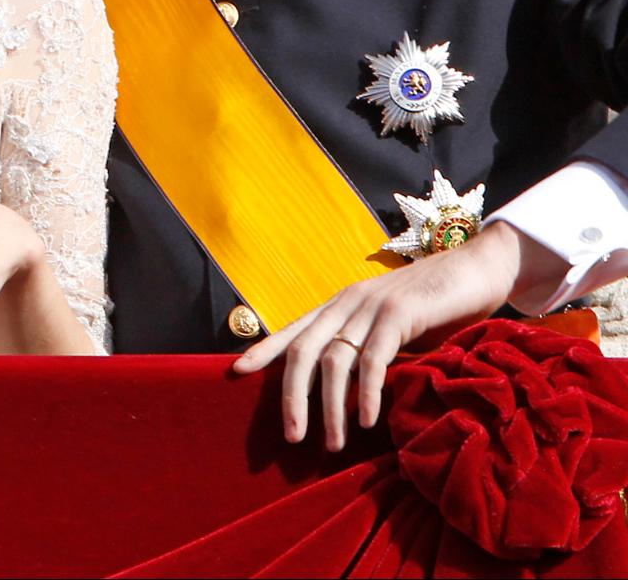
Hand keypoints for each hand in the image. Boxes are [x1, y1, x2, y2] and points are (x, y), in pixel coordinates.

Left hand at [232, 222, 568, 451]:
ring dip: (331, 408)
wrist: (477, 268)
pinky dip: (365, 391)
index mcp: (340, 306)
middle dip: (292, 397)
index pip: (293, 330)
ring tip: (332, 445)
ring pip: (333, 360)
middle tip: (292, 438)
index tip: (237, 372)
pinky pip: (373, 357)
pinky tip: (366, 421)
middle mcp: (347, 303)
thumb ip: (367, 347)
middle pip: (303, 351)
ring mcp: (370, 306)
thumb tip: (346, 392)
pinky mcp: (399, 313)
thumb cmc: (435, 305)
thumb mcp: (391, 327)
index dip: (264, 350)